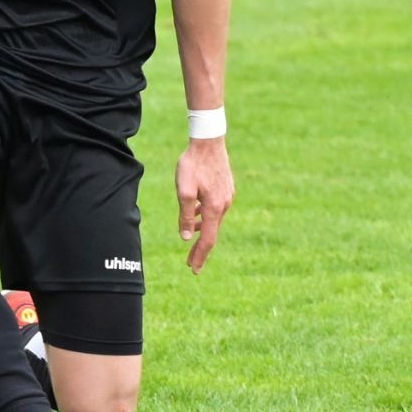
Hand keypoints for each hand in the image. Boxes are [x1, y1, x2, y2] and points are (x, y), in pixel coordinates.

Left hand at [175, 137, 233, 271]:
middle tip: (191, 264)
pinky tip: (196, 214)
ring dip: (202, 231)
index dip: (200, 255)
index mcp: (214, 208)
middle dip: (201, 249)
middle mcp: (224, 205)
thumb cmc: (192, 165)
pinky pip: (215, 210)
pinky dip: (205, 217)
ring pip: (214, 221)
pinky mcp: (226, 190)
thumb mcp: (183, 191)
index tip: (193, 269)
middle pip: (212, 233)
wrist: (208, 142)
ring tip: (191, 239)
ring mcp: (227, 197)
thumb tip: (187, 237)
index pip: (208, 239)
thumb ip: (185, 215)